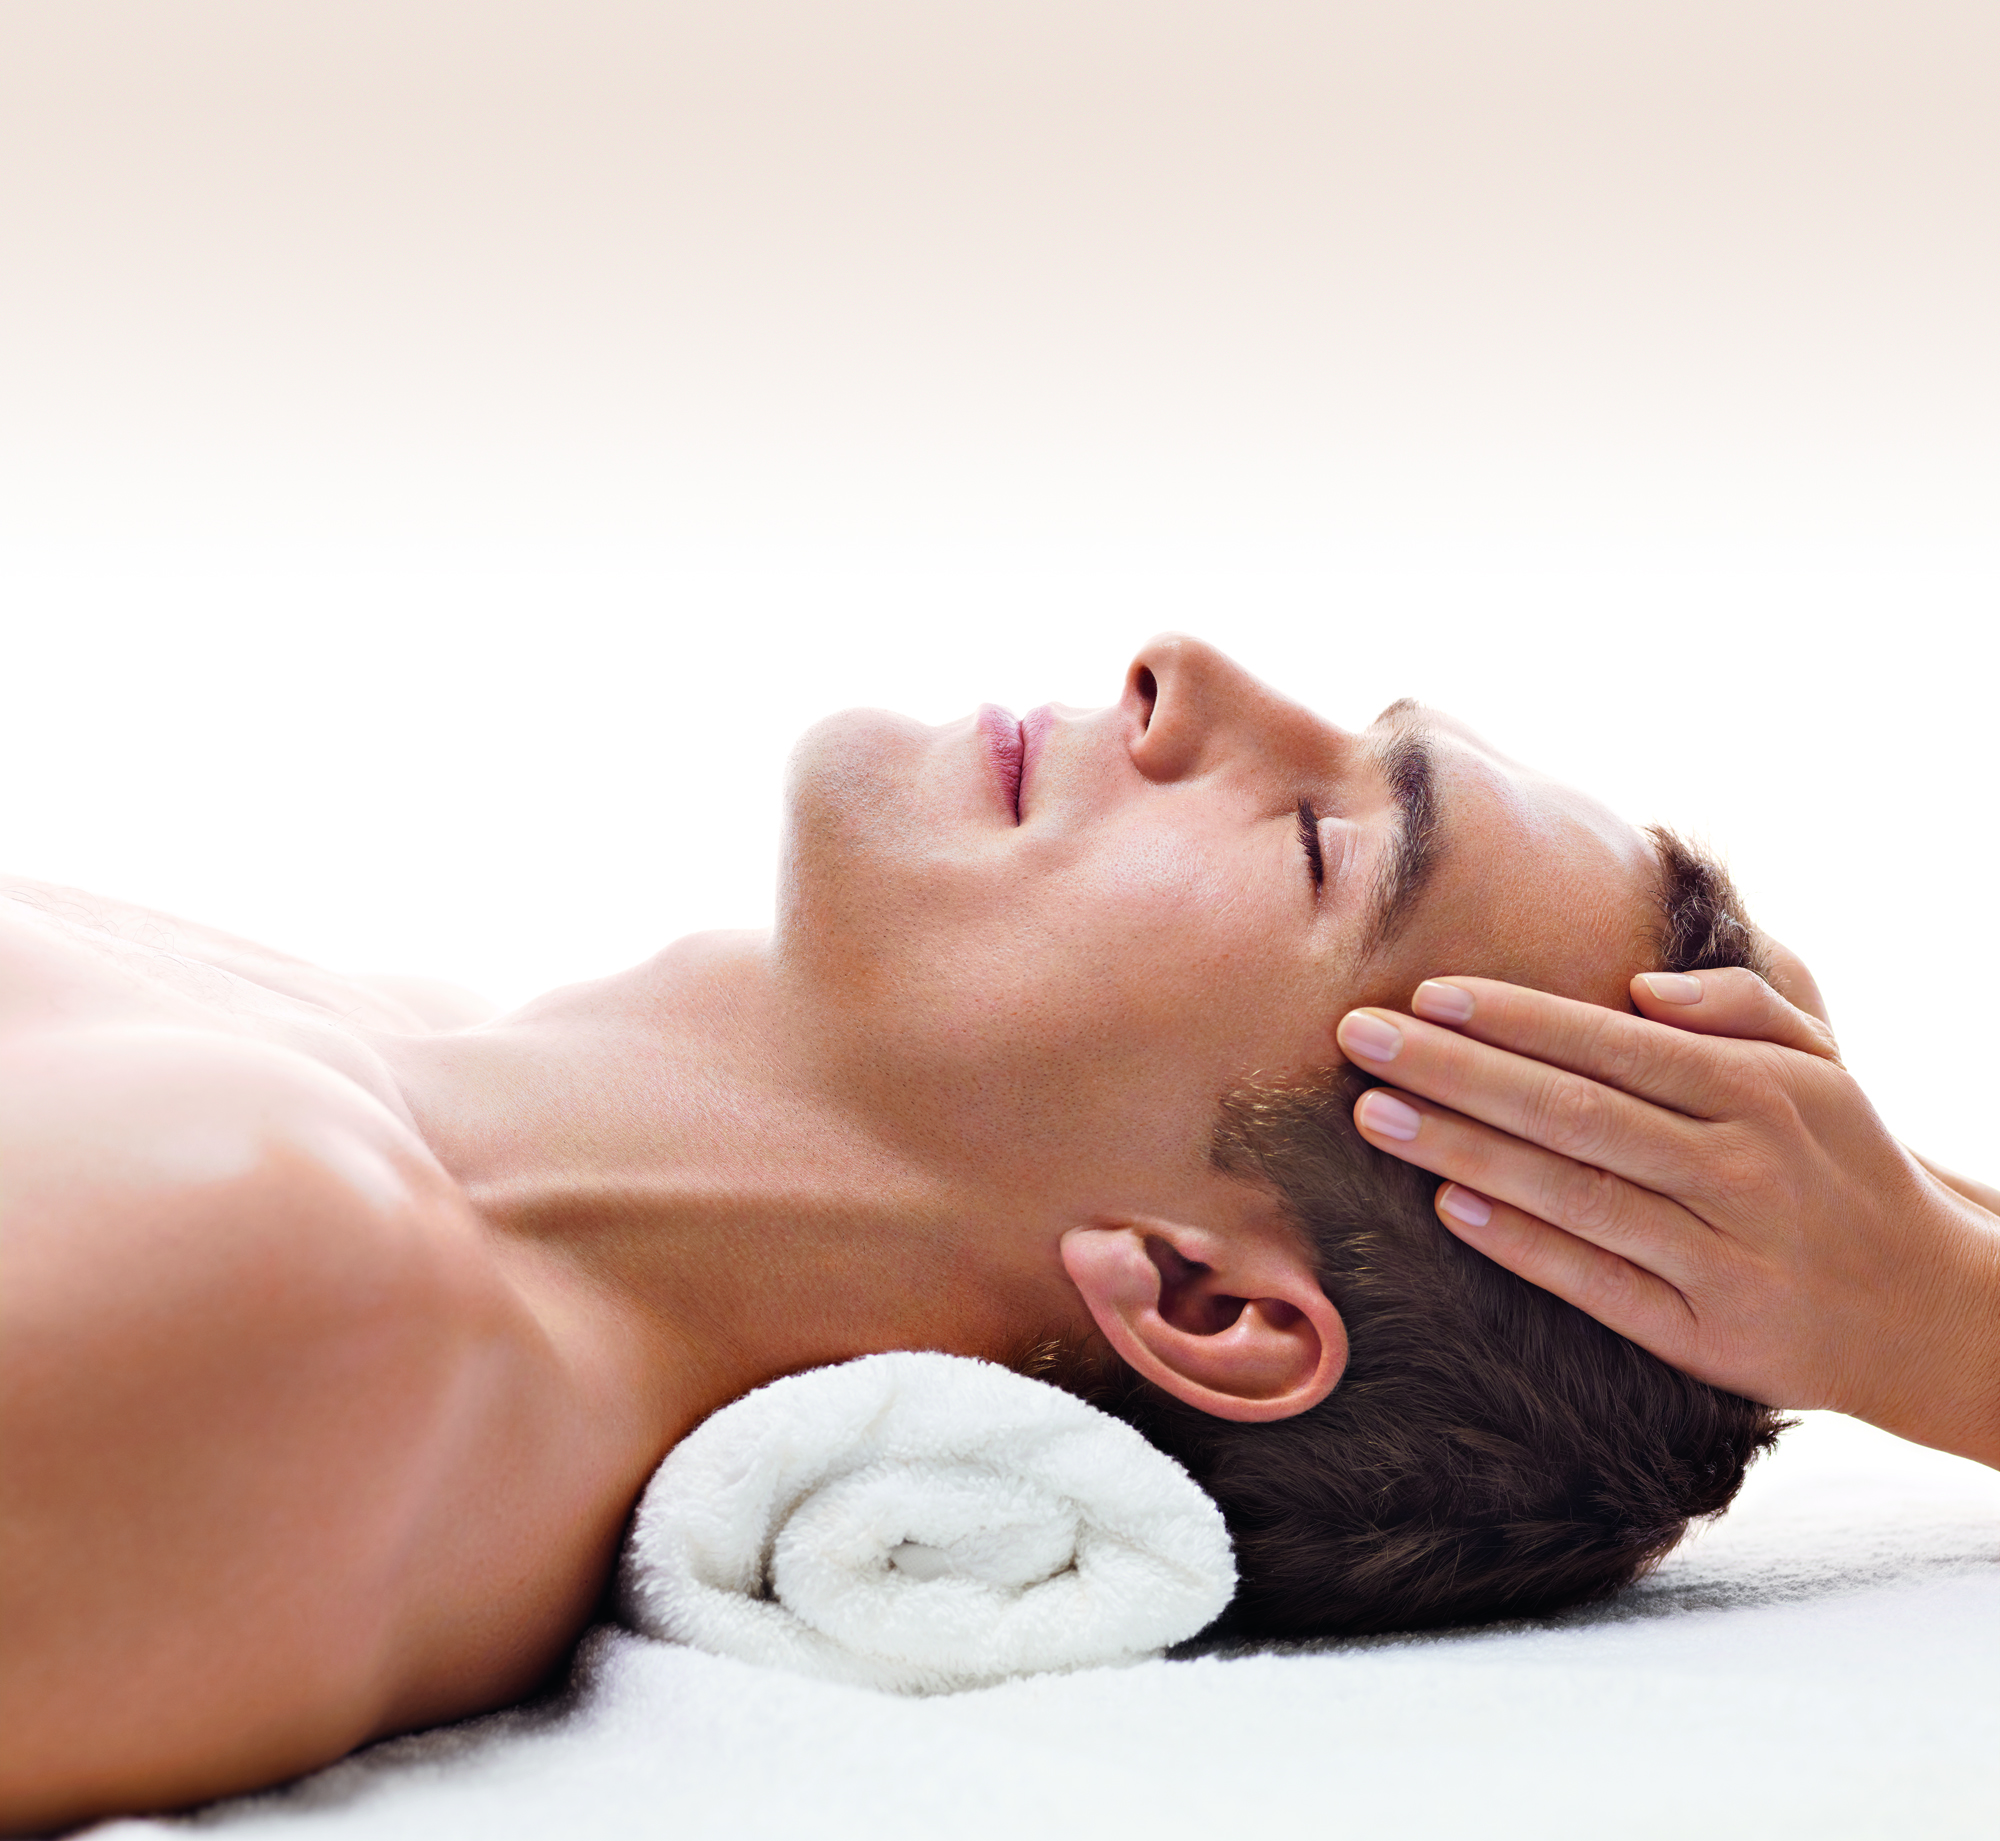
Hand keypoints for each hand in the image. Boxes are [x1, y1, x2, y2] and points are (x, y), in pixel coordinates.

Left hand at [1334, 970, 1999, 1469]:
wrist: (1928, 1307)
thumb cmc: (1841, 1164)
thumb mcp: (1817, 1066)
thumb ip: (1735, 1006)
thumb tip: (1637, 986)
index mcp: (1758, 1090)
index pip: (1610, 1044)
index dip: (1514, 1018)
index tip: (1425, 994)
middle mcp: (1739, 1168)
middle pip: (1571, 1110)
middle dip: (1455, 1070)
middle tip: (1359, 1039)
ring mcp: (1722, 1256)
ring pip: (1572, 1193)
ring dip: (1463, 1151)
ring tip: (1375, 1114)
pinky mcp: (1706, 1335)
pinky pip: (1598, 1283)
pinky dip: (1522, 1245)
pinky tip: (1449, 1208)